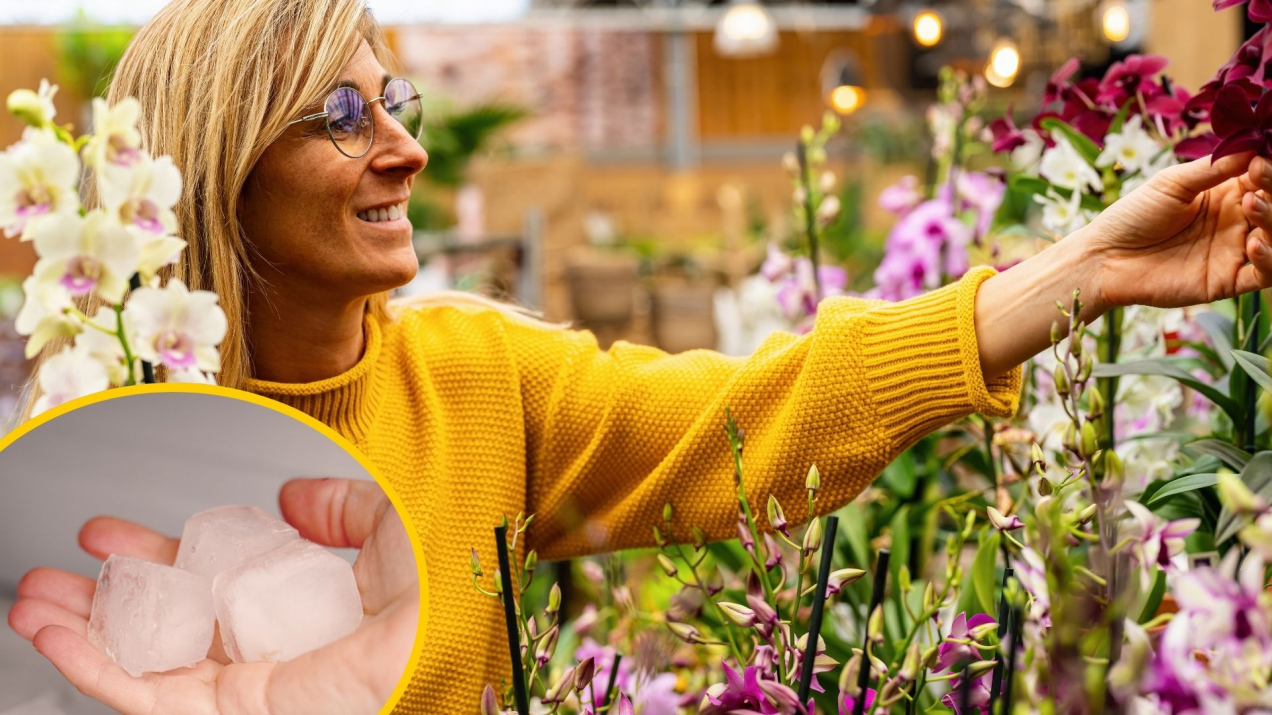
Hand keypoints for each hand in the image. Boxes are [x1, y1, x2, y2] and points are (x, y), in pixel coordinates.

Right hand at [6, 479, 417, 714]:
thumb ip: (338, 505)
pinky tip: (57, 636)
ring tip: (29, 604)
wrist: (450, 625)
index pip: (210, 587)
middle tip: (54, 572)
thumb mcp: (384, 522)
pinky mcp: (236, 710)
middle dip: (104, 601)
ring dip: (83, 635)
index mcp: (301, 607)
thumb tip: (291, 497)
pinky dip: (96, 667)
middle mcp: (271, 649)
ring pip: (146, 665)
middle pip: (168, 629)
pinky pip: (151, 696)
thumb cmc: (444, 582)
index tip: (108, 533)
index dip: (155, 560)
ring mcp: (249, 685)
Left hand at [1082, 151, 1271, 308]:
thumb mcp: (1172, 184)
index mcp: (1228, 193)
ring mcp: (1235, 251)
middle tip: (1259, 175)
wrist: (1105, 258)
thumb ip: (1213, 169)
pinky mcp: (1228, 281)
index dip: (1268, 170)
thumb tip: (1254, 145)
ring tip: (1253, 205)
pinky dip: (1269, 259)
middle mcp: (1239, 221)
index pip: (1264, 178)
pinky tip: (1253, 244)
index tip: (1260, 159)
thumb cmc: (1134, 215)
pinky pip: (1263, 274)